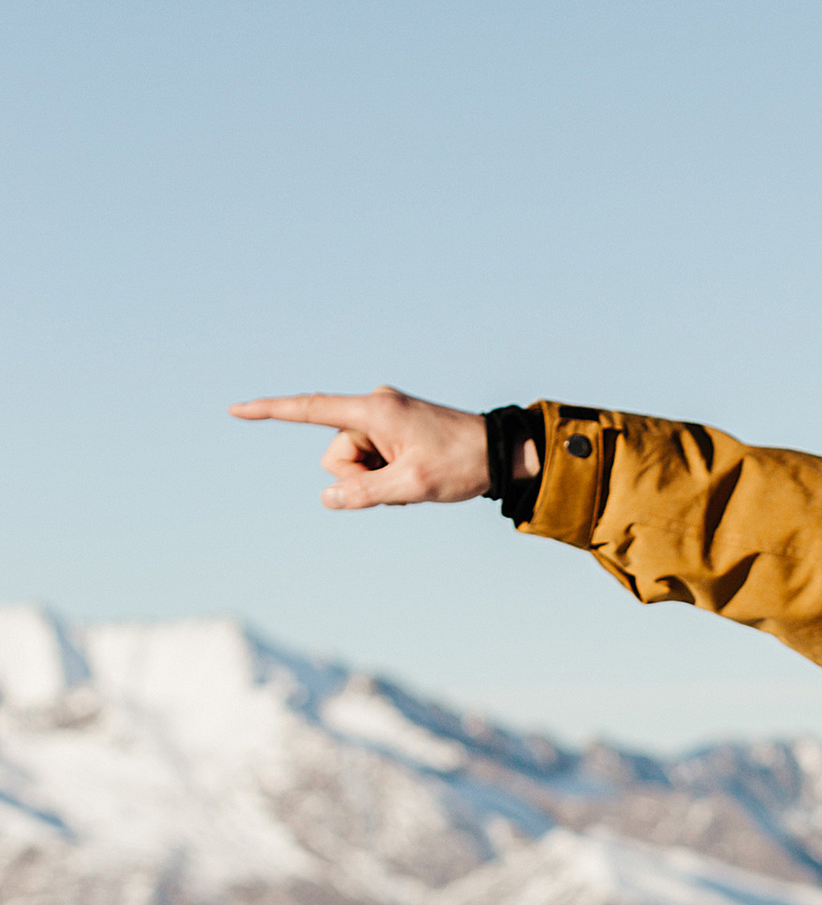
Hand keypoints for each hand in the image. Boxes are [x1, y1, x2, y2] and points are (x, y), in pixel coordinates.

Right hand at [230, 386, 496, 509]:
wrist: (501, 453)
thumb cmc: (462, 464)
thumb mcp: (412, 486)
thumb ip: (365, 493)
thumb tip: (327, 498)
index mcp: (374, 410)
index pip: (310, 409)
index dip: (270, 412)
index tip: (236, 410)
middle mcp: (374, 407)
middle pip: (336, 455)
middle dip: (359, 478)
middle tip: (403, 482)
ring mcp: (384, 418)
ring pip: (352, 463)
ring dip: (374, 480)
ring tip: (413, 479)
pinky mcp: (393, 429)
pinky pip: (371, 460)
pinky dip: (384, 475)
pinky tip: (414, 476)